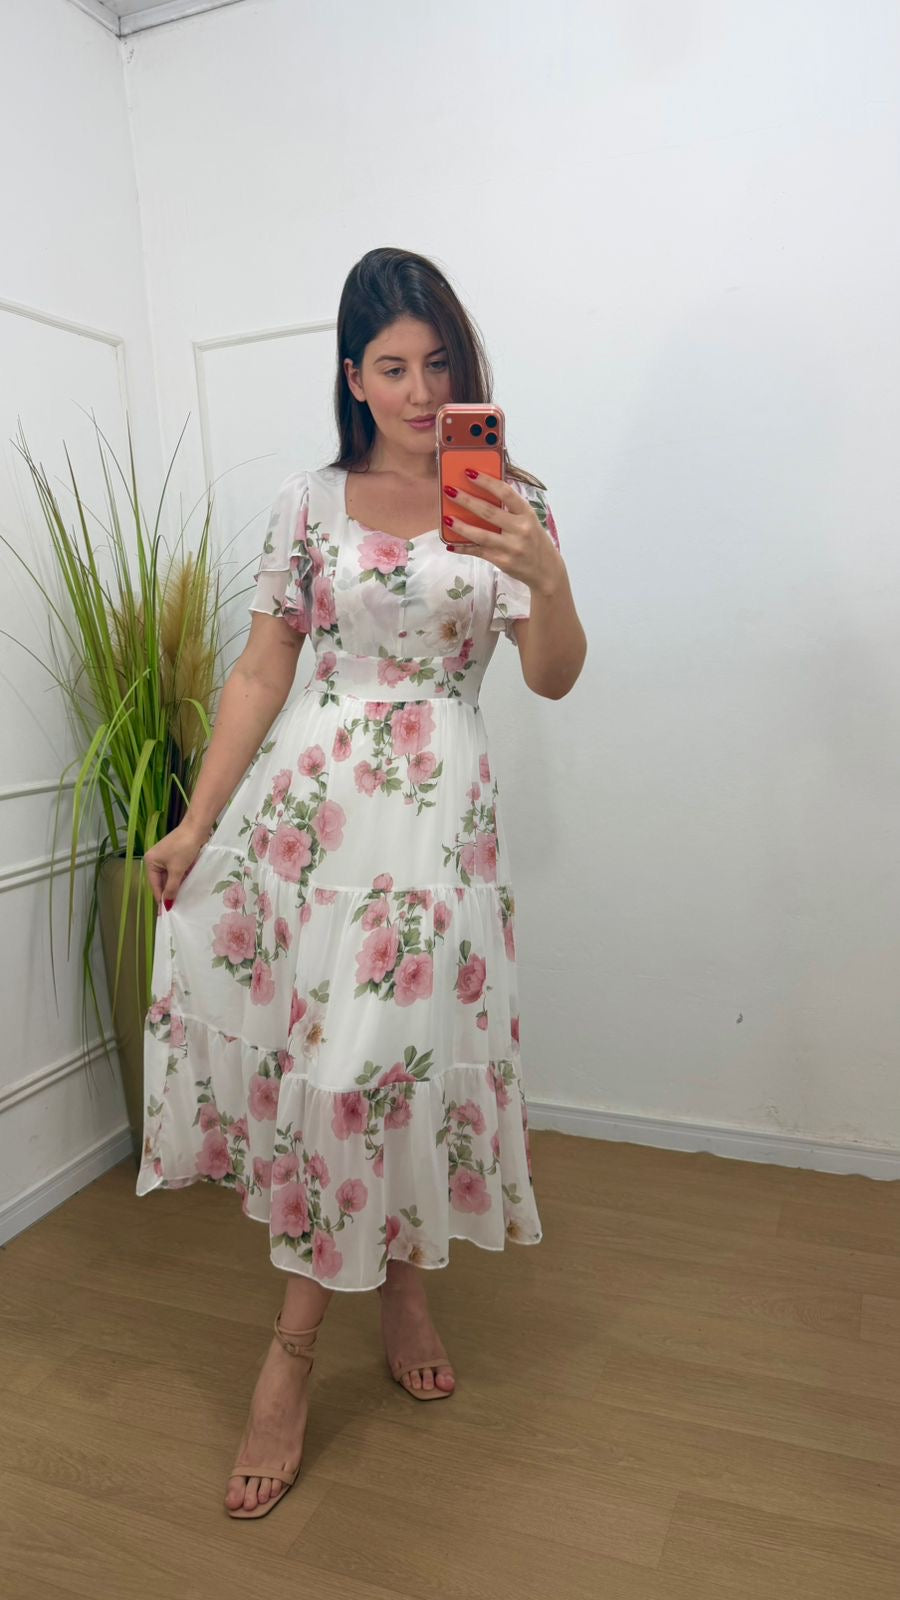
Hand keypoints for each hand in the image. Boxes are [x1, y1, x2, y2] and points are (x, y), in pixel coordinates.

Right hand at [144, 816, 211, 911]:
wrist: (196, 828)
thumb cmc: (184, 848)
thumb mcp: (177, 870)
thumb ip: (171, 887)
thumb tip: (167, 903)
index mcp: (150, 861)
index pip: (155, 884)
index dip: (160, 898)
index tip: (164, 912)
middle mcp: (156, 859)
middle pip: (162, 881)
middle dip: (168, 892)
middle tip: (174, 908)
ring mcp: (166, 857)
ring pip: (170, 876)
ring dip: (176, 886)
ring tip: (180, 901)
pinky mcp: (176, 855)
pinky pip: (176, 871)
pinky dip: (181, 878)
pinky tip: (186, 887)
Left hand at [443, 472, 560, 593]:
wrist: (546, 571)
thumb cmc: (534, 540)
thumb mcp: (529, 520)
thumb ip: (511, 508)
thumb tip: (486, 490)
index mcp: (526, 514)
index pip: (505, 493)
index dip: (486, 482)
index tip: (470, 473)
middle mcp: (520, 529)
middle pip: (489, 512)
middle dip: (467, 500)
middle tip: (449, 490)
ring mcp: (511, 547)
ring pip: (480, 535)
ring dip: (461, 526)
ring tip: (446, 518)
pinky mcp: (502, 561)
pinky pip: (478, 552)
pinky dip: (463, 548)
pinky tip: (451, 543)